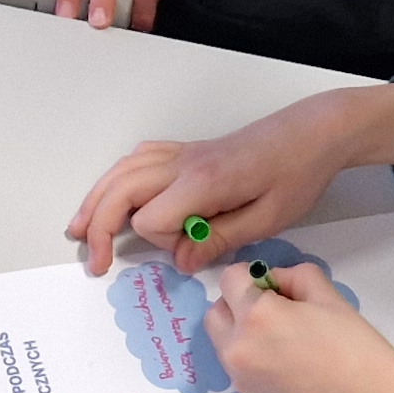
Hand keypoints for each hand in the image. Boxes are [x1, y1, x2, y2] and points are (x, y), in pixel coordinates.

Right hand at [64, 85, 393, 276]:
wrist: (314, 130)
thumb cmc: (297, 173)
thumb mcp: (269, 218)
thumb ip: (221, 239)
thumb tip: (181, 260)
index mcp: (202, 183)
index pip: (150, 219)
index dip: (161, 243)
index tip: (190, 251)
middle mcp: (183, 164)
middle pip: (120, 190)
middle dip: (99, 225)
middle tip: (94, 262)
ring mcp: (183, 154)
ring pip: (122, 171)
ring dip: (97, 199)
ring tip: (79, 228)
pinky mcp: (189, 151)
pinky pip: (140, 158)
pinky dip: (118, 177)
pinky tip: (114, 192)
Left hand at [202, 264, 393, 392]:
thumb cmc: (357, 348)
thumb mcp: (329, 296)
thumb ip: (294, 277)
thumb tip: (274, 282)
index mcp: (257, 315)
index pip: (230, 279)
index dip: (251, 275)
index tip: (275, 286)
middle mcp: (238, 346)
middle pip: (216, 311)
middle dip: (237, 303)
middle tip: (274, 309)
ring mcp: (240, 376)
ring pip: (223, 340)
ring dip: (240, 330)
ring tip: (282, 337)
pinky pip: (236, 365)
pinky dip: (249, 355)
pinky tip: (285, 361)